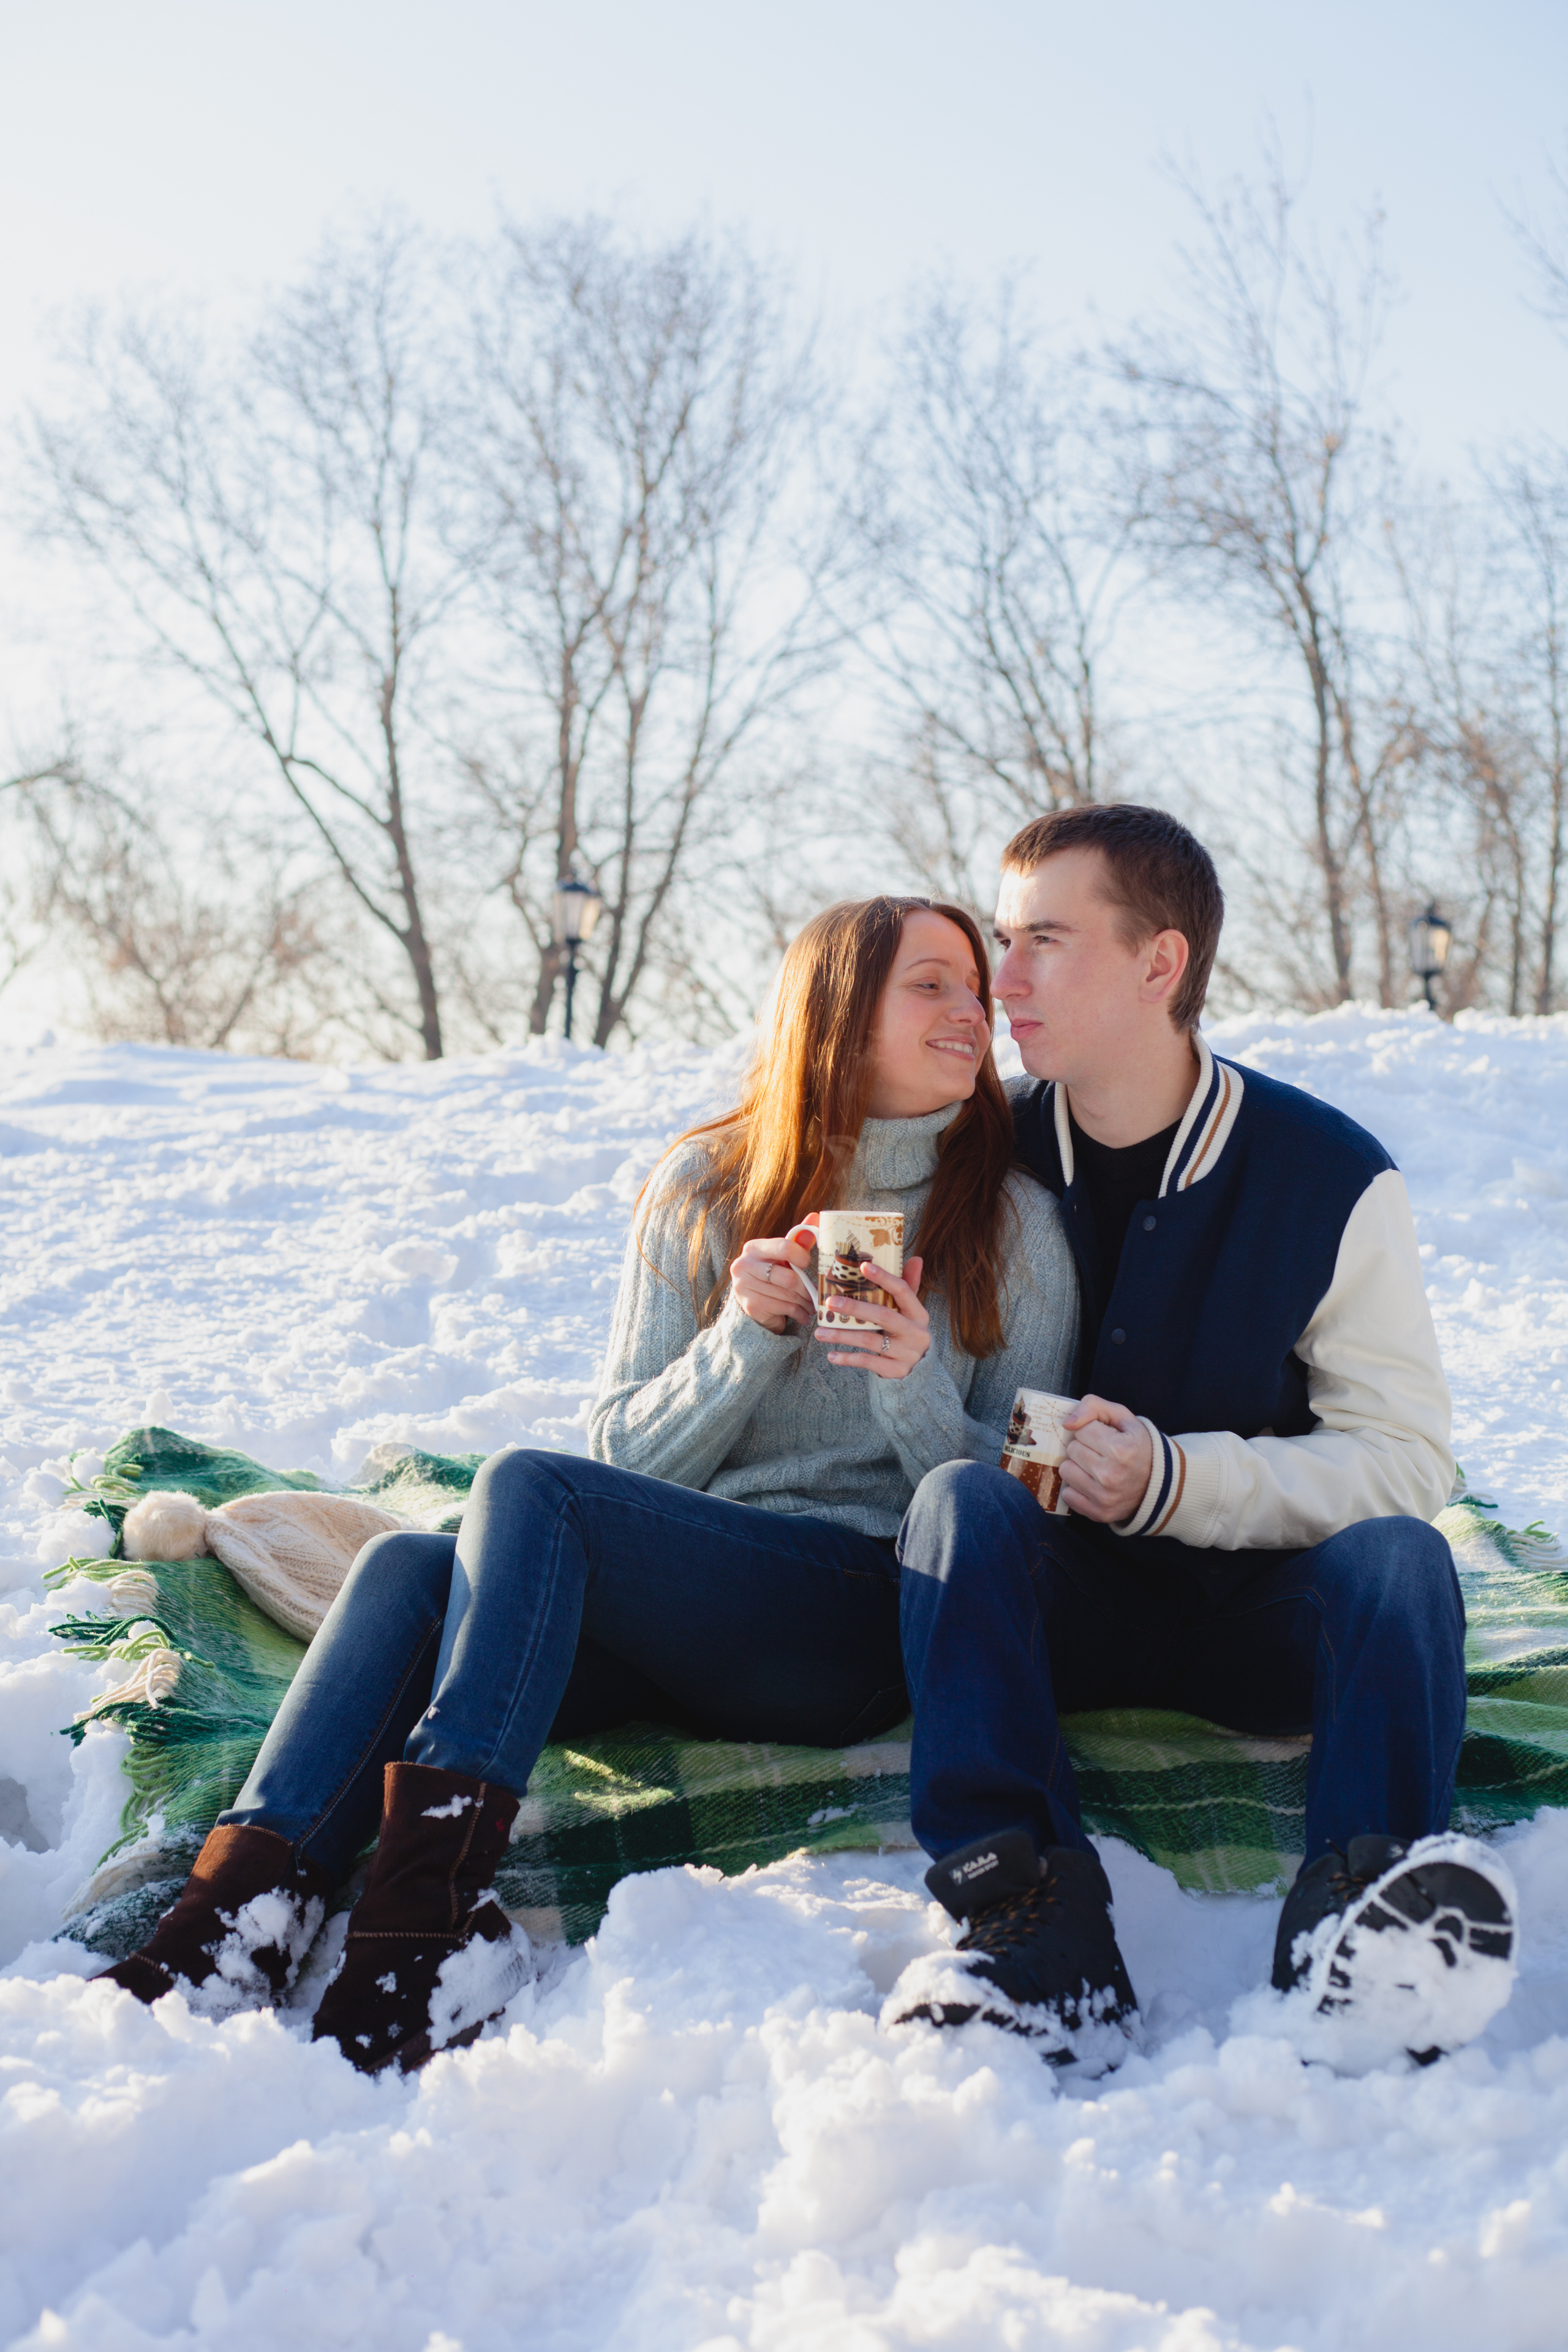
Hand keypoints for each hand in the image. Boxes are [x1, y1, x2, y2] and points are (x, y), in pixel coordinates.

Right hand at [731, 1216, 818, 1334]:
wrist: (752, 1302)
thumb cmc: (771, 1274)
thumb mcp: (783, 1256)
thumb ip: (798, 1240)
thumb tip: (816, 1217)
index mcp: (753, 1248)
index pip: (784, 1247)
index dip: (802, 1256)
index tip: (807, 1264)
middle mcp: (744, 1265)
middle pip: (789, 1277)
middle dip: (806, 1288)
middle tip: (816, 1293)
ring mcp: (744, 1287)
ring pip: (788, 1295)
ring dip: (805, 1302)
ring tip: (811, 1304)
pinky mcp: (751, 1306)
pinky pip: (784, 1308)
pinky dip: (798, 1313)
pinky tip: (802, 1314)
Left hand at [812, 1254, 929, 1380]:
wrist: (919, 1370)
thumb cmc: (907, 1333)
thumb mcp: (911, 1312)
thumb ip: (909, 1287)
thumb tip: (915, 1258)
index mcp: (919, 1313)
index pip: (902, 1290)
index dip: (883, 1277)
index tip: (862, 1266)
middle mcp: (915, 1333)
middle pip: (882, 1316)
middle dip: (854, 1308)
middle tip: (829, 1302)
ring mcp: (906, 1353)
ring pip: (869, 1340)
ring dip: (842, 1336)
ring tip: (819, 1332)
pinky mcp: (896, 1370)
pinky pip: (867, 1362)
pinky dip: (848, 1358)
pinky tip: (831, 1355)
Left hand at [1060, 1395, 1152, 1523]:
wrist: (1159, 1482)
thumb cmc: (1137, 1446)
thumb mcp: (1123, 1417)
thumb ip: (1093, 1406)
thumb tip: (1067, 1423)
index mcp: (1120, 1449)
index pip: (1081, 1430)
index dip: (1091, 1430)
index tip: (1105, 1437)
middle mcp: (1111, 1475)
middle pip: (1072, 1450)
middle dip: (1084, 1447)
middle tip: (1101, 1452)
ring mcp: (1104, 1497)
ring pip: (1066, 1470)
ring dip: (1078, 1467)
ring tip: (1096, 1467)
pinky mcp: (1099, 1513)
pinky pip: (1067, 1494)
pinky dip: (1077, 1488)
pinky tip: (1093, 1483)